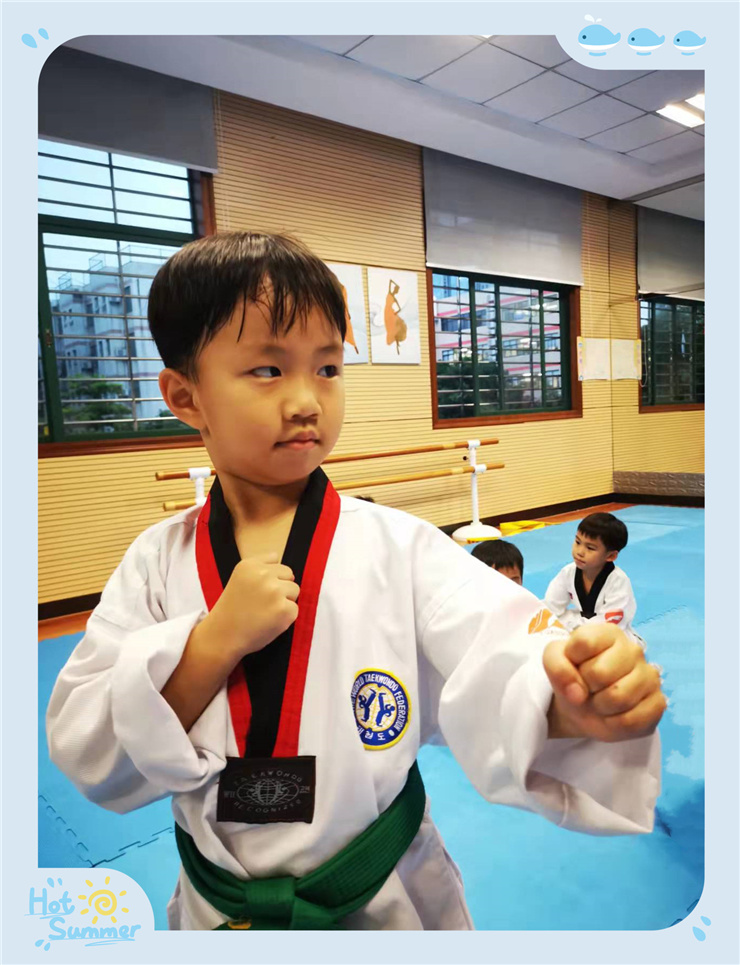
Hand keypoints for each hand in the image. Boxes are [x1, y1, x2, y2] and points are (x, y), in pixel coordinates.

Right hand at [202, 553, 299, 658]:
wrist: (223, 636)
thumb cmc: (233, 610)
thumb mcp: (240, 579)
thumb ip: (261, 570)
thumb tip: (290, 575)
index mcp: (250, 565)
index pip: (275, 559)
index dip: (269, 576)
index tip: (257, 589)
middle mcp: (263, 575)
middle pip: (289, 575)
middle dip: (280, 587)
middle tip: (261, 603)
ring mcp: (275, 592)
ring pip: (294, 591)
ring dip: (284, 601)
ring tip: (265, 612)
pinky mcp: (285, 610)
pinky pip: (294, 609)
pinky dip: (285, 617)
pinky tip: (268, 622)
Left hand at [543, 623, 666, 742]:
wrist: (582, 707)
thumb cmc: (572, 676)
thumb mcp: (554, 661)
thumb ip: (557, 666)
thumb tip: (577, 693)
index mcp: (609, 633)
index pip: (584, 642)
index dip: (571, 661)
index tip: (574, 666)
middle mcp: (634, 649)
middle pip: (600, 672)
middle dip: (586, 687)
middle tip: (588, 688)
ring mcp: (650, 676)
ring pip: (618, 697)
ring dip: (600, 707)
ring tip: (599, 702)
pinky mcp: (659, 703)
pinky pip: (632, 720)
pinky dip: (615, 724)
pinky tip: (613, 716)